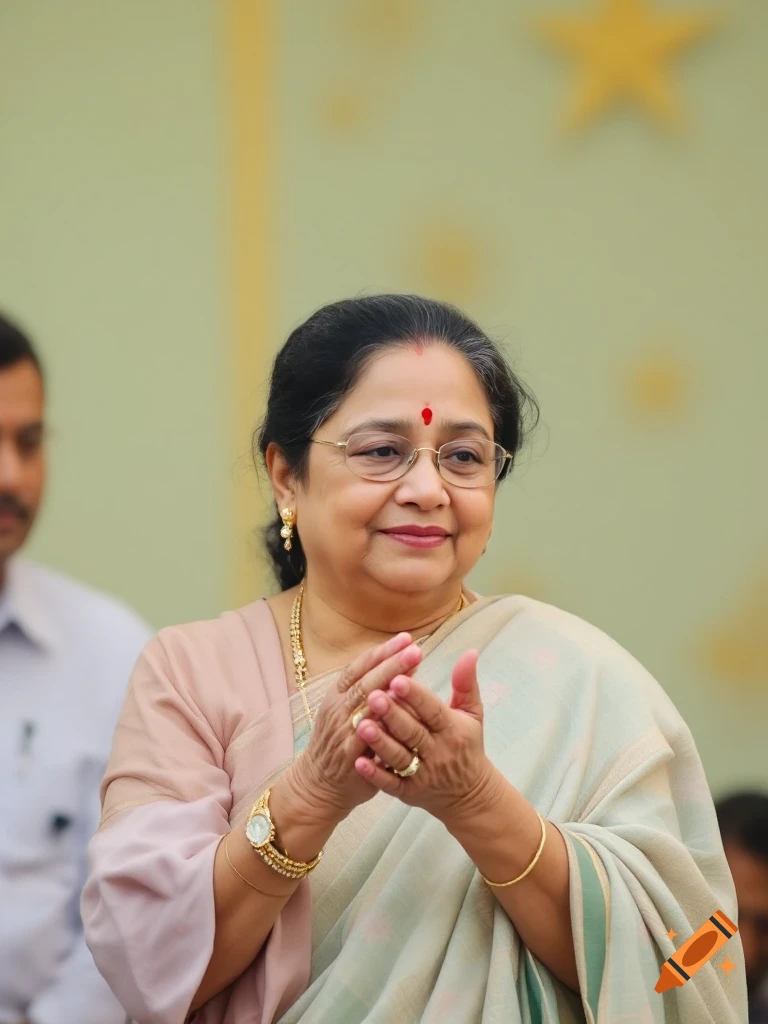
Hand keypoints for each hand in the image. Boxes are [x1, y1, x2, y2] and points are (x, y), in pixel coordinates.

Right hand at [284, 632, 423, 823]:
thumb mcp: (351, 712)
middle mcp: (338, 708)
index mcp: (338, 695)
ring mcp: (342, 730)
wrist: (319, 785)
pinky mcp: (349, 753)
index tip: (406, 638)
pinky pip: (366, 734)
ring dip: (388, 687)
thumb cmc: (342, 744)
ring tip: (411, 674)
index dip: (382, 651)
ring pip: (365, 703)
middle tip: (415, 649)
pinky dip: (381, 721)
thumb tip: (404, 666)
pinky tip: (399, 711)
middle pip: (366, 680)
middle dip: (391, 663)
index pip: (360, 666)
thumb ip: (374, 691)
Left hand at [353, 649, 500, 826]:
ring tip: (361, 725)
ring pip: (398, 757)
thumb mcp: (472, 714)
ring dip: (380, 742)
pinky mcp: (409, 792)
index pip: (432, 710)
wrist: (469, 795)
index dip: (415, 696)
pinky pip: (390, 784)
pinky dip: (375, 774)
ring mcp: (422, 774)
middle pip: (412, 732)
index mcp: (452, 729)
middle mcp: (438, 752)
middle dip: (392, 715)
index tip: (397, 678)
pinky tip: (359, 761)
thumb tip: (470, 651)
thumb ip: (466, 683)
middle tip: (373, 696)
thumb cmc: (467, 745)